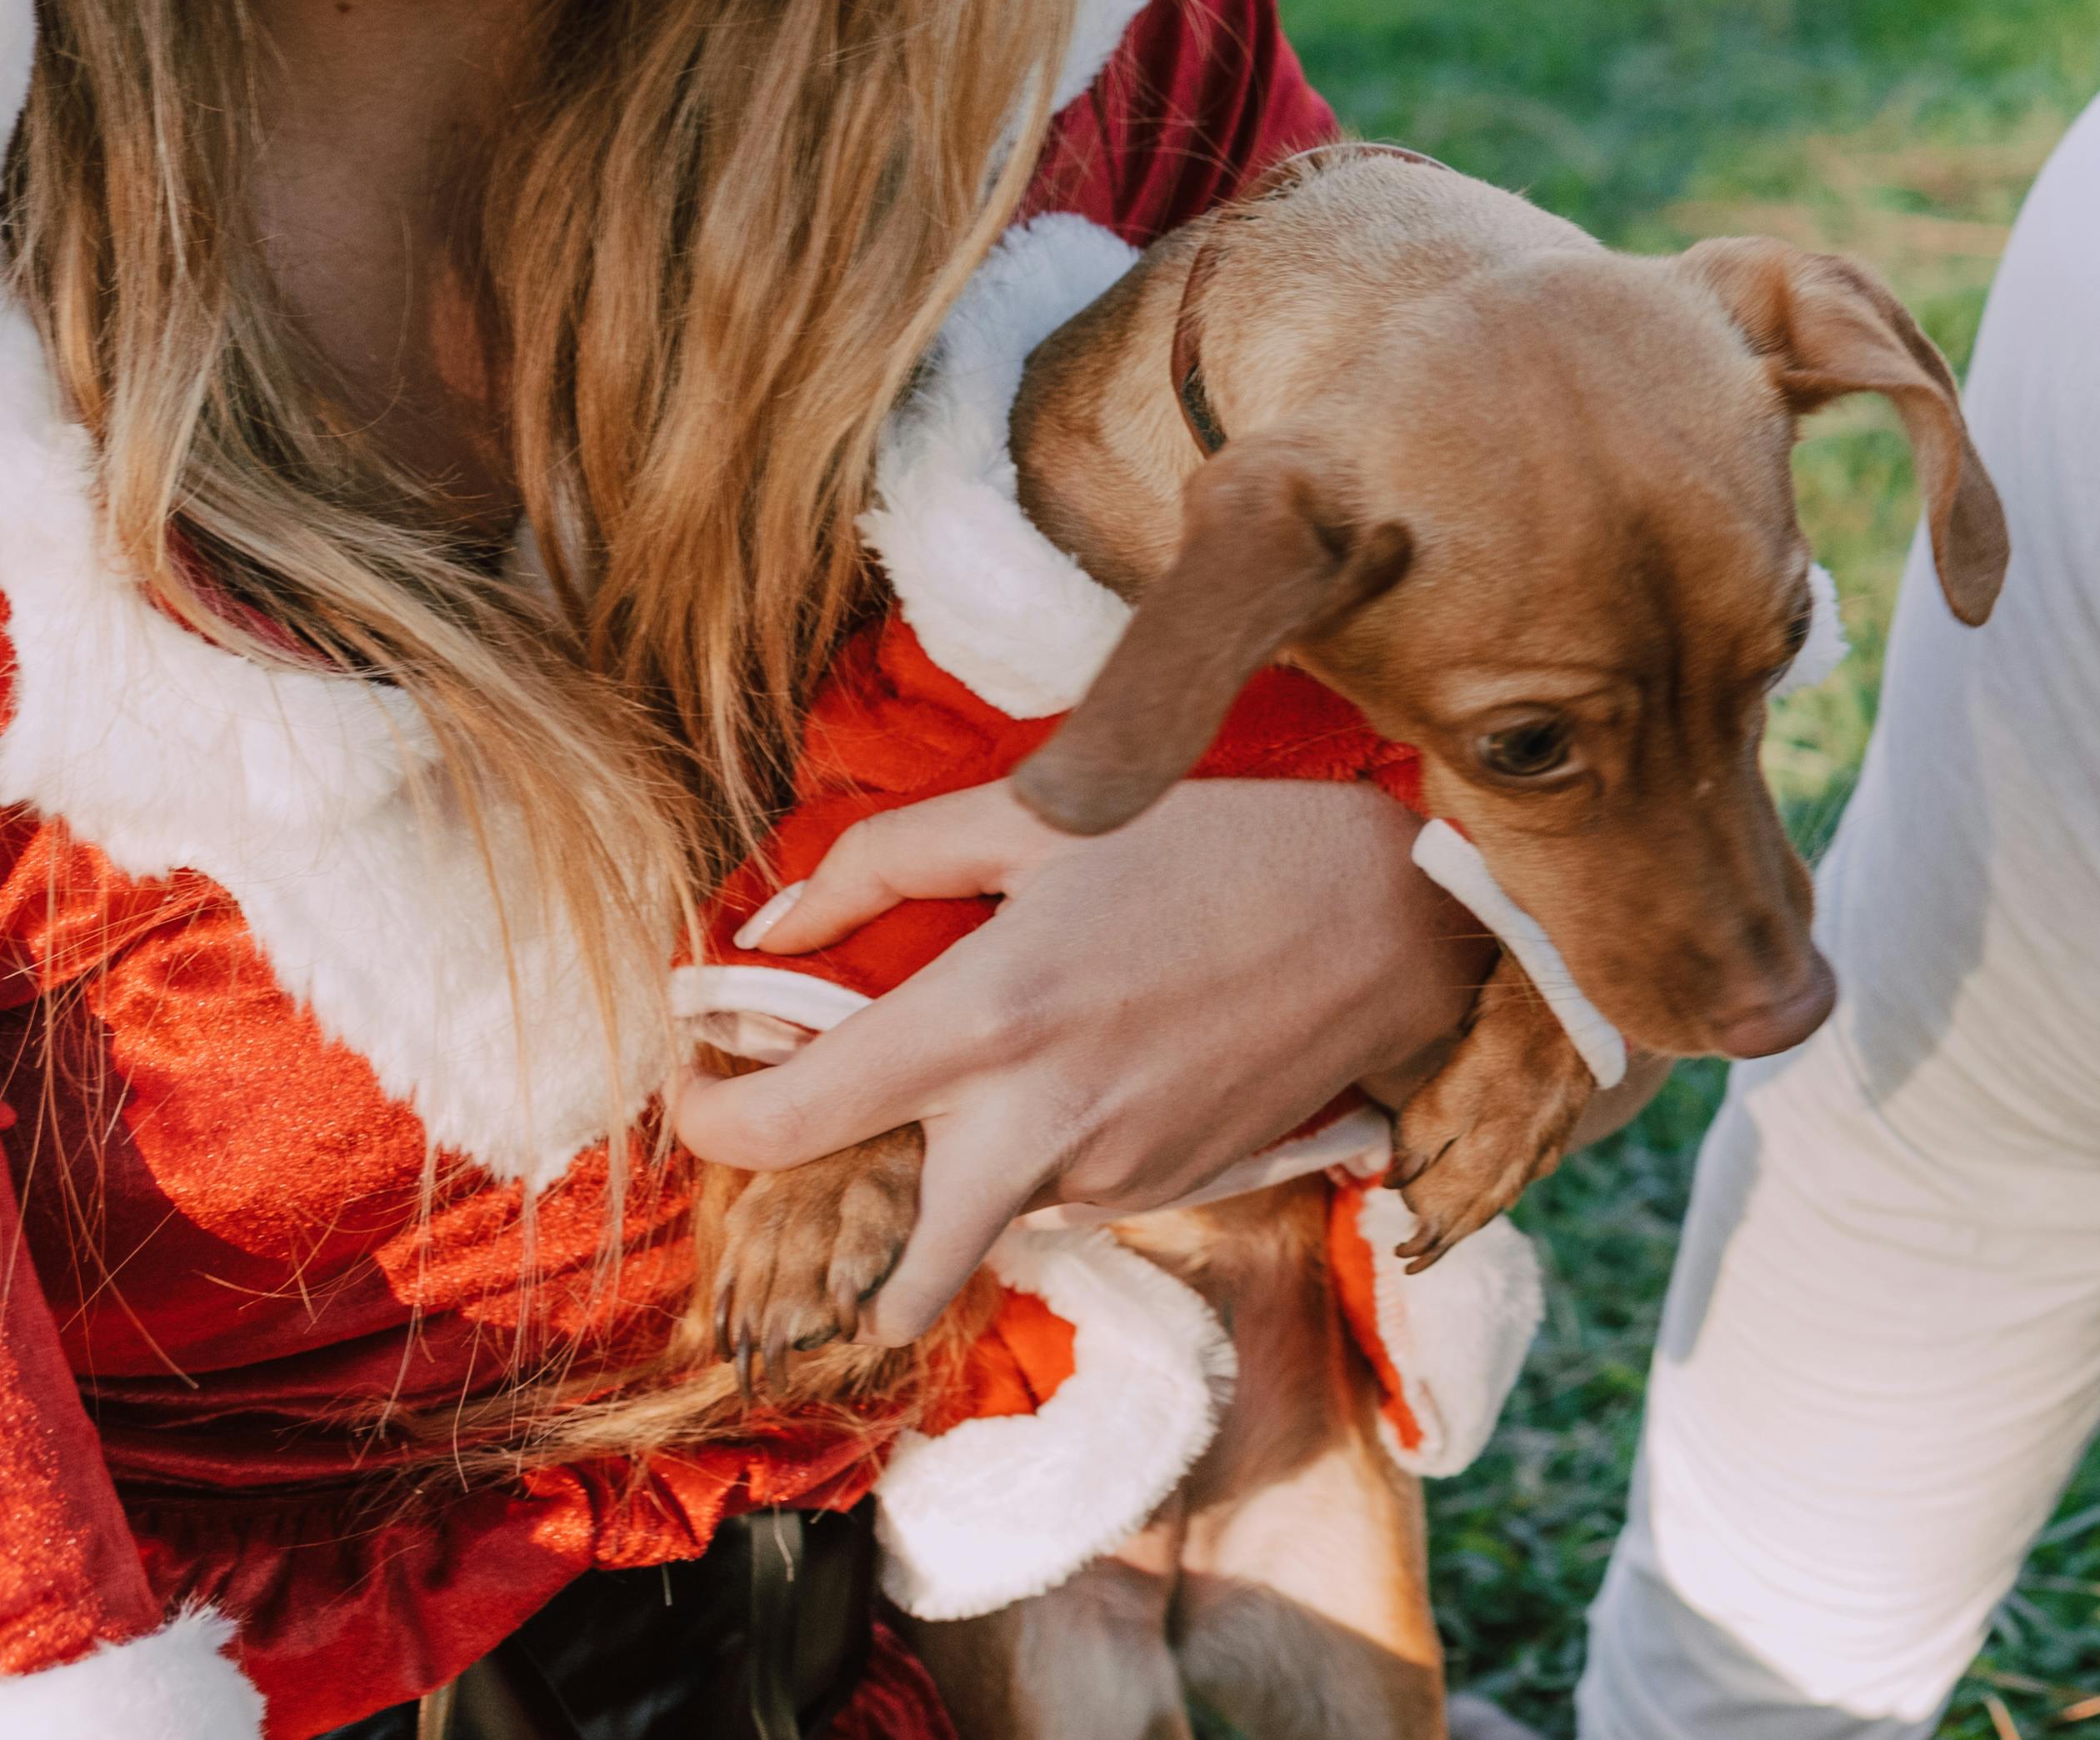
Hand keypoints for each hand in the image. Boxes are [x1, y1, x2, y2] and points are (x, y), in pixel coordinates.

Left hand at [672, 776, 1490, 1340]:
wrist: (1397, 916)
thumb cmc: (1222, 843)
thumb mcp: (1046, 812)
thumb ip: (887, 861)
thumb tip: (772, 925)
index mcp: (983, 1024)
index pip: (782, 1128)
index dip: (707, 1118)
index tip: (702, 1080)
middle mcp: (1034, 1131)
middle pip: (892, 1287)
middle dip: (846, 1262)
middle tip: (846, 1163)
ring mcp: (1110, 1177)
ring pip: (987, 1229)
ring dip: (964, 1179)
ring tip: (1006, 1074)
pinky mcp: (1172, 1189)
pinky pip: (1071, 1197)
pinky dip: (1052, 1156)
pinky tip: (1104, 1064)